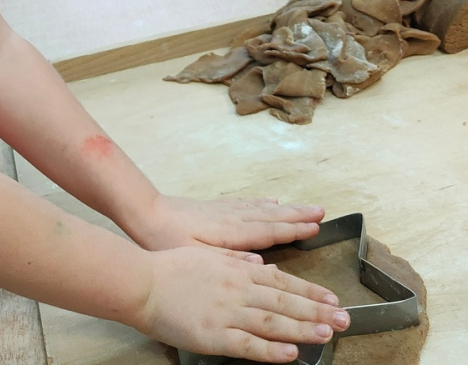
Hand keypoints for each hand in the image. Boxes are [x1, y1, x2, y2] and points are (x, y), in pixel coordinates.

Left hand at [127, 193, 323, 254]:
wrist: (144, 213)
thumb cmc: (165, 239)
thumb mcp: (193, 257)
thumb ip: (228, 261)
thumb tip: (261, 264)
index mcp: (229, 233)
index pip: (268, 232)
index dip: (294, 230)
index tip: (316, 227)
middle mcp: (231, 218)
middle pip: (271, 217)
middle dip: (298, 216)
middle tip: (323, 213)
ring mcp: (224, 211)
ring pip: (262, 209)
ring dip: (287, 209)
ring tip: (306, 207)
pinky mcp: (215, 207)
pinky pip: (247, 204)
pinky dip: (263, 204)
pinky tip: (270, 202)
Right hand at [130, 246, 348, 361]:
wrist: (141, 282)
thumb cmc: (169, 267)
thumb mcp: (207, 254)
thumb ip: (235, 259)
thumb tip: (259, 262)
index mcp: (237, 269)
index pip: (282, 280)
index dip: (309, 290)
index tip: (331, 298)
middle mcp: (238, 288)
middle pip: (285, 300)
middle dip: (317, 310)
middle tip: (344, 318)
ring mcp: (227, 312)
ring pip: (273, 321)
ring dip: (302, 328)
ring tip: (327, 333)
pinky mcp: (214, 335)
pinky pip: (248, 345)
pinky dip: (272, 350)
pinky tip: (290, 353)